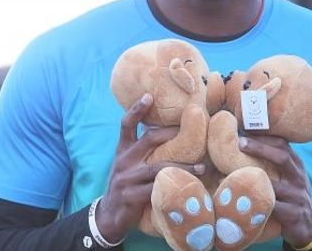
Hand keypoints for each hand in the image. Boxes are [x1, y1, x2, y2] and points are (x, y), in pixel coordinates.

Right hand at [95, 93, 205, 241]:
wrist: (109, 215)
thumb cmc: (126, 186)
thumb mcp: (128, 166)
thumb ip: (141, 153)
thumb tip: (167, 136)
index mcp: (122, 151)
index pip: (126, 125)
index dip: (136, 110)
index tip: (149, 96)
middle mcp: (123, 161)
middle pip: (148, 139)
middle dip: (171, 134)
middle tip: (194, 131)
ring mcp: (126, 178)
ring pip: (158, 167)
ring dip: (183, 166)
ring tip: (202, 167)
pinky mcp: (131, 196)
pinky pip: (156, 189)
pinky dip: (173, 187)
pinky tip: (188, 189)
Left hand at [238, 135, 311, 246]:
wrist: (309, 224)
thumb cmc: (291, 194)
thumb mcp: (288, 175)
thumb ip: (273, 161)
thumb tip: (242, 141)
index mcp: (296, 164)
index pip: (282, 144)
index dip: (264, 136)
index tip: (243, 128)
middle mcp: (298, 177)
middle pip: (282, 157)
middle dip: (260, 148)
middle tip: (240, 142)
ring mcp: (297, 195)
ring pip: (273, 184)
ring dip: (250, 179)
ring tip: (225, 175)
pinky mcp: (292, 214)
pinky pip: (271, 207)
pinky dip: (253, 203)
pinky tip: (236, 200)